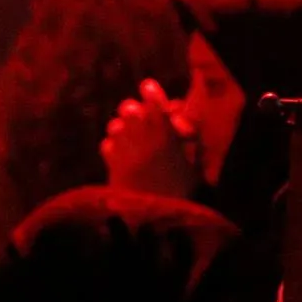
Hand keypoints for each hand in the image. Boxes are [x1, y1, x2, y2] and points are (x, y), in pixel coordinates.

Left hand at [102, 79, 198, 196]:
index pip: (154, 102)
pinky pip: (107, 145)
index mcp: (164, 134)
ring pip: (116, 125)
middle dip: (134, 110)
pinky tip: (121, 156)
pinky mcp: (110, 164)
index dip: (152, 92)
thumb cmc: (181, 190)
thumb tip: (181, 123)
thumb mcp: (193, 164)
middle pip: (130, 109)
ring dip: (122, 128)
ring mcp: (122, 149)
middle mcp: (141, 136)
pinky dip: (113, 147)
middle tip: (139, 116)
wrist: (155, 216)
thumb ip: (189, 140)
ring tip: (130, 137)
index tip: (149, 85)